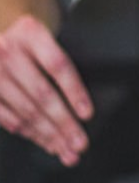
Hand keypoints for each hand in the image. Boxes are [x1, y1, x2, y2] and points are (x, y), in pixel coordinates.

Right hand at [0, 16, 91, 164]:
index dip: (74, 91)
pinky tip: (44, 142)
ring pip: (25, 110)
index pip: (58, 65)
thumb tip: (81, 106)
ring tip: (66, 149)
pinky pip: (7, 118)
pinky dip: (28, 133)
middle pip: (42, 94)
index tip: (87, 114)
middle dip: (64, 123)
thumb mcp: (45, 38)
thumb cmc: (30, 40)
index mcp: (31, 33)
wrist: (0, 33)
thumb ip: (59, 62)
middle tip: (80, 143)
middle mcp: (8, 51)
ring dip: (48, 134)